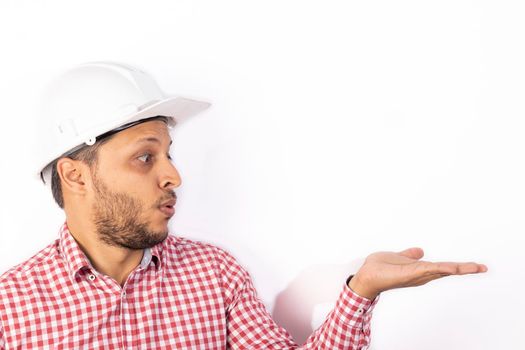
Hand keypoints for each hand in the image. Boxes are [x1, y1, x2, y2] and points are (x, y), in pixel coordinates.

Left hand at [348, 247, 487, 299]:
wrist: (366, 275)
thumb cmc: (380, 269)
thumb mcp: (398, 258)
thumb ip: (408, 255)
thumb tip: (419, 251)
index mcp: (420, 270)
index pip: (443, 267)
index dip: (459, 266)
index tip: (476, 266)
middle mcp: (421, 274)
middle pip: (447, 270)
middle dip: (465, 269)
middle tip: (483, 267)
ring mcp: (417, 275)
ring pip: (441, 270)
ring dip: (458, 268)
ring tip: (475, 267)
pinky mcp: (410, 273)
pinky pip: (428, 269)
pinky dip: (440, 268)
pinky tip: (451, 267)